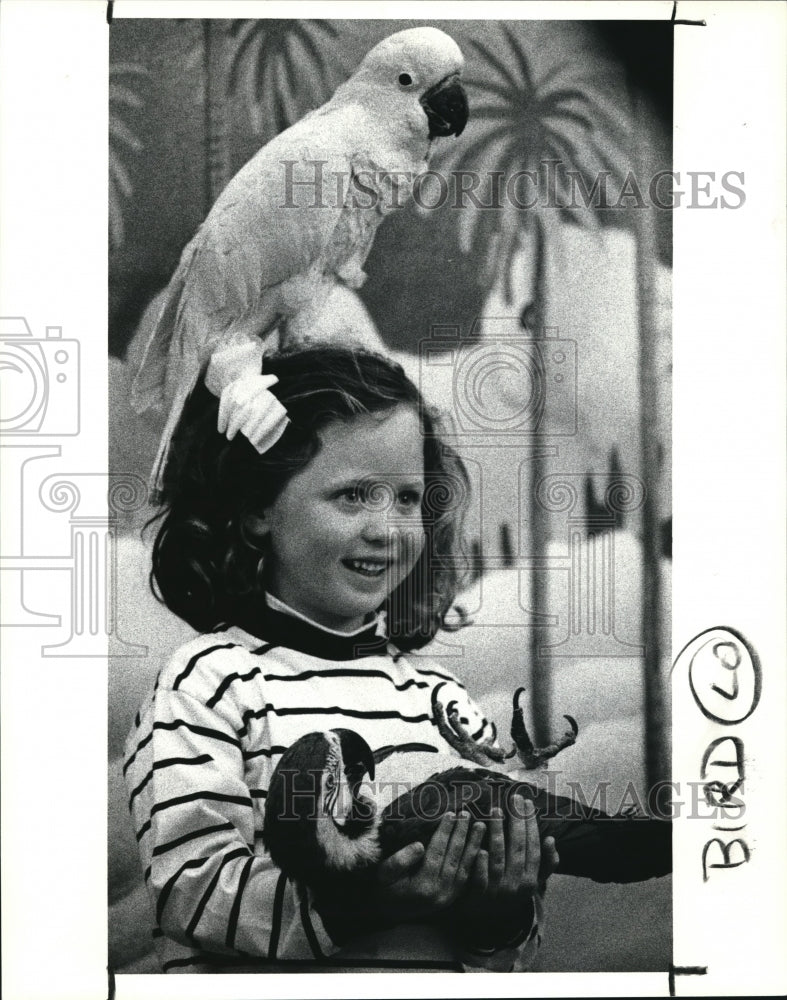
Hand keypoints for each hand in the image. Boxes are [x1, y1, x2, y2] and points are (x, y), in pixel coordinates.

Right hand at [314, 812, 483, 944]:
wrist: (387, 914)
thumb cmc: (384, 888)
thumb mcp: (384, 873)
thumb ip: (400, 861)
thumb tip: (420, 845)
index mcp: (423, 886)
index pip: (437, 852)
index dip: (445, 831)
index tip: (450, 813)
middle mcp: (440, 893)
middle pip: (454, 857)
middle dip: (462, 833)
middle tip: (467, 814)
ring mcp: (448, 898)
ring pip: (464, 867)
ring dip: (473, 845)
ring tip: (480, 826)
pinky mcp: (452, 899)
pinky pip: (467, 878)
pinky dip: (474, 861)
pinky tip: (481, 848)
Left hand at [454, 796, 558, 949]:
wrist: (489, 923)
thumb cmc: (513, 893)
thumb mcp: (533, 882)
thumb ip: (546, 863)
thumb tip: (551, 840)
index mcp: (531, 880)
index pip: (533, 847)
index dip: (531, 824)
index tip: (526, 802)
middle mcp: (516, 885)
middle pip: (518, 848)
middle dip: (517, 821)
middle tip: (513, 798)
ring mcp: (497, 890)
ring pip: (498, 858)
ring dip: (497, 833)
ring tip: (495, 810)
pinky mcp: (478, 895)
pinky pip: (480, 877)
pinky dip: (480, 863)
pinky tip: (480, 847)